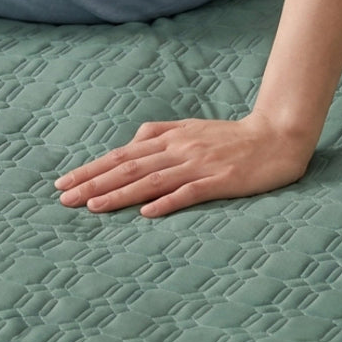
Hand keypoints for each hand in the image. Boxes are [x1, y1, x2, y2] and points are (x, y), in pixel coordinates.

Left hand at [55, 111, 315, 216]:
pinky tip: (147, 213)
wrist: (277, 136)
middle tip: (64, 198)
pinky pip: (190, 192)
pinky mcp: (220, 180)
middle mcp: (179, 148)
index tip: (64, 182)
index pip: (121, 155)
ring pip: (151, 180)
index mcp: (170, 137)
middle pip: (129, 166)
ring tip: (93, 207)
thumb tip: (130, 142)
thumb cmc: (232, 136)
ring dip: (120, 193)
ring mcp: (199, 164)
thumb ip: (160, 133)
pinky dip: (167, 202)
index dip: (91, 169)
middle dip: (94, 183)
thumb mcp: (191, 128)